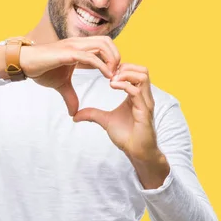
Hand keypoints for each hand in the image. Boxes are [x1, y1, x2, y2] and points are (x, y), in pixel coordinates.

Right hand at [21, 36, 119, 115]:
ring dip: (112, 60)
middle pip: (108, 42)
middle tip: (117, 75)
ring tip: (113, 76)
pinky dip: (102, 66)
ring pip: (103, 45)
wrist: (24, 63)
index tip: (115, 76)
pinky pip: (91, 57)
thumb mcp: (60, 85)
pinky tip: (106, 76)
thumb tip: (74, 112)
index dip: (112, 59)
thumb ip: (70, 96)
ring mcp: (74, 46)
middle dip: (117, 57)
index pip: (104, 46)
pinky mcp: (68, 53)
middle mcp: (78, 43)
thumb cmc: (41, 69)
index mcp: (79, 48)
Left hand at [72, 64, 168, 186]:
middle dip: (125, 67)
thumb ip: (92, 114)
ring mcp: (145, 103)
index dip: (121, 68)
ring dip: (125, 74)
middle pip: (142, 70)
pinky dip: (124, 85)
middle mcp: (143, 96)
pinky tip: (111, 86)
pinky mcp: (144, 111)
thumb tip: (75, 115)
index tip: (105, 73)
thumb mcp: (105, 121)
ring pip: (143, 76)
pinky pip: (137, 92)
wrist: (137, 153)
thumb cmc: (126, 136)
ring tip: (110, 80)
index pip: (135, 72)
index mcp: (136, 95)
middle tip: (109, 74)